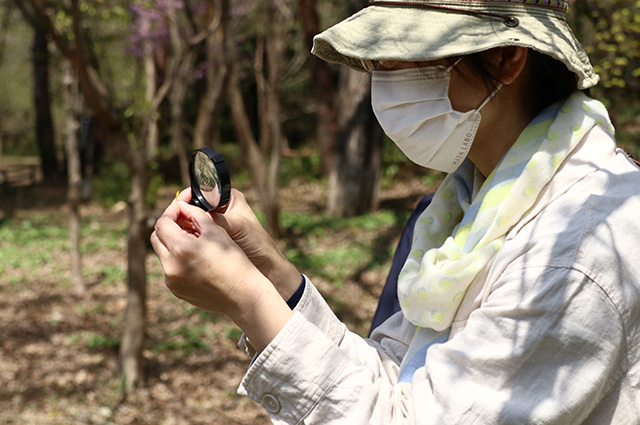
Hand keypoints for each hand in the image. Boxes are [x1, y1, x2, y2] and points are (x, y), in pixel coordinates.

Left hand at [151, 198, 292, 350]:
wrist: (244, 295)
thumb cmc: (235, 261)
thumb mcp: (216, 231)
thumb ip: (196, 214)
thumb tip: (182, 204)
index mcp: (181, 248)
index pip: (163, 223)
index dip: (171, 211)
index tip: (181, 206)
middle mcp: (171, 266)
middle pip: (157, 238)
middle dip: (168, 226)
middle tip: (184, 220)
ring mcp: (172, 281)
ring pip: (163, 254)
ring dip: (172, 244)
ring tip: (192, 239)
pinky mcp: (177, 291)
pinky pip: (171, 270)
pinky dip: (178, 260)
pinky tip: (196, 259)